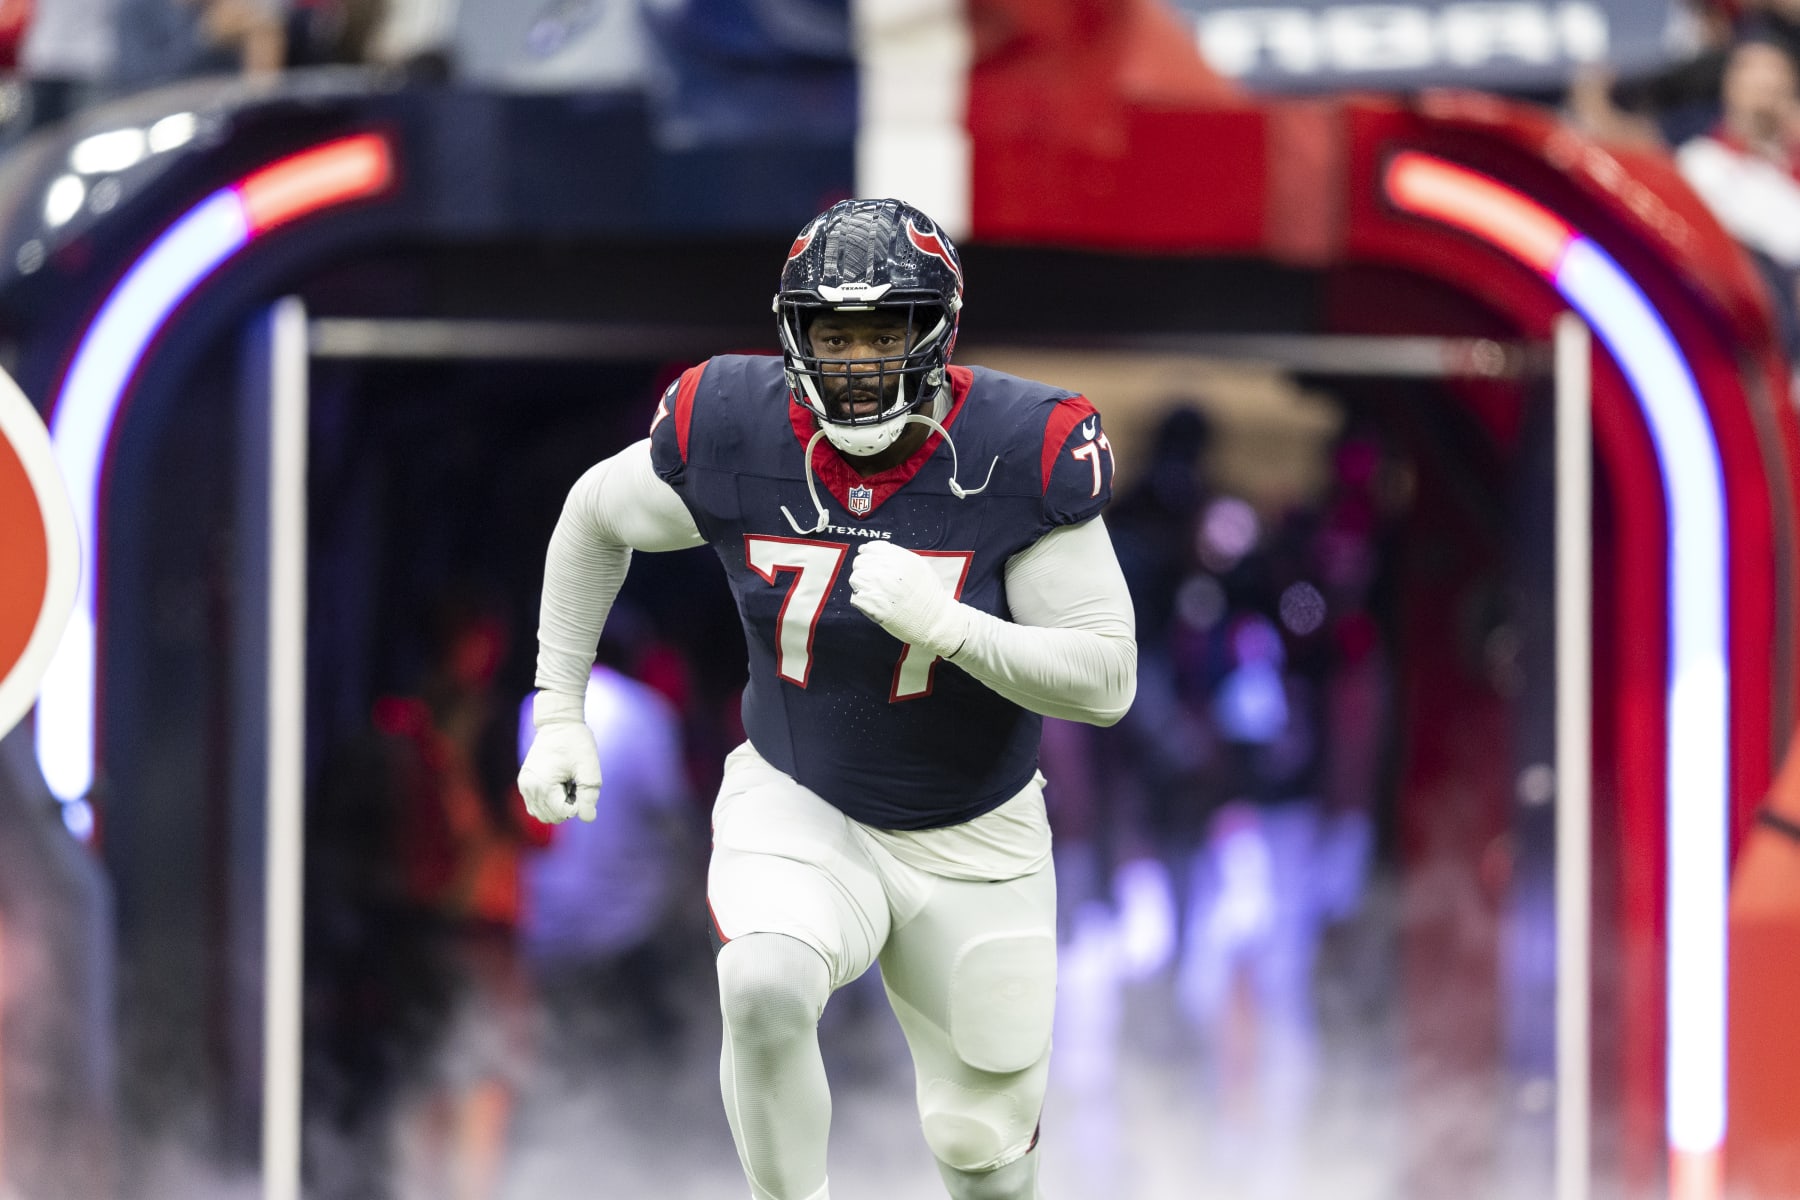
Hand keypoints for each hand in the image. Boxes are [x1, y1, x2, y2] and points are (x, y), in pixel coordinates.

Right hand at [518, 719, 600, 823]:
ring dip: (558, 806)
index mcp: (543, 786)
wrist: (558, 724)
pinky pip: (535, 806)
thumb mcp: (589, 769)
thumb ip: (589, 795)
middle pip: (552, 817)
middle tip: (574, 783)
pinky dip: (548, 803)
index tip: (580, 784)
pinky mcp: (524, 783)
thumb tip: (588, 818)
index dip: (578, 804)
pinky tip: (558, 786)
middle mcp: (529, 789)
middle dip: (568, 806)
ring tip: (566, 784)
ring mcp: (524, 786)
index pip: (563, 813)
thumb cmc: (576, 743)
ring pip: (542, 815)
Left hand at [848, 541, 968, 654]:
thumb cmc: (928, 593)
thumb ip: (896, 555)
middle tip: (876, 583)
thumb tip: (868, 549)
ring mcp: (879, 588)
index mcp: (898, 558)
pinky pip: (855, 598)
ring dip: (861, 586)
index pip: (869, 549)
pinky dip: (862, 602)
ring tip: (875, 593)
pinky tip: (875, 605)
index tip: (873, 565)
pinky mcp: (873, 606)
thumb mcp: (918, 565)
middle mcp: (887, 570)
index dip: (869, 557)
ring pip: (855, 579)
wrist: (935, 620)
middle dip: (865, 571)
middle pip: (860, 562)